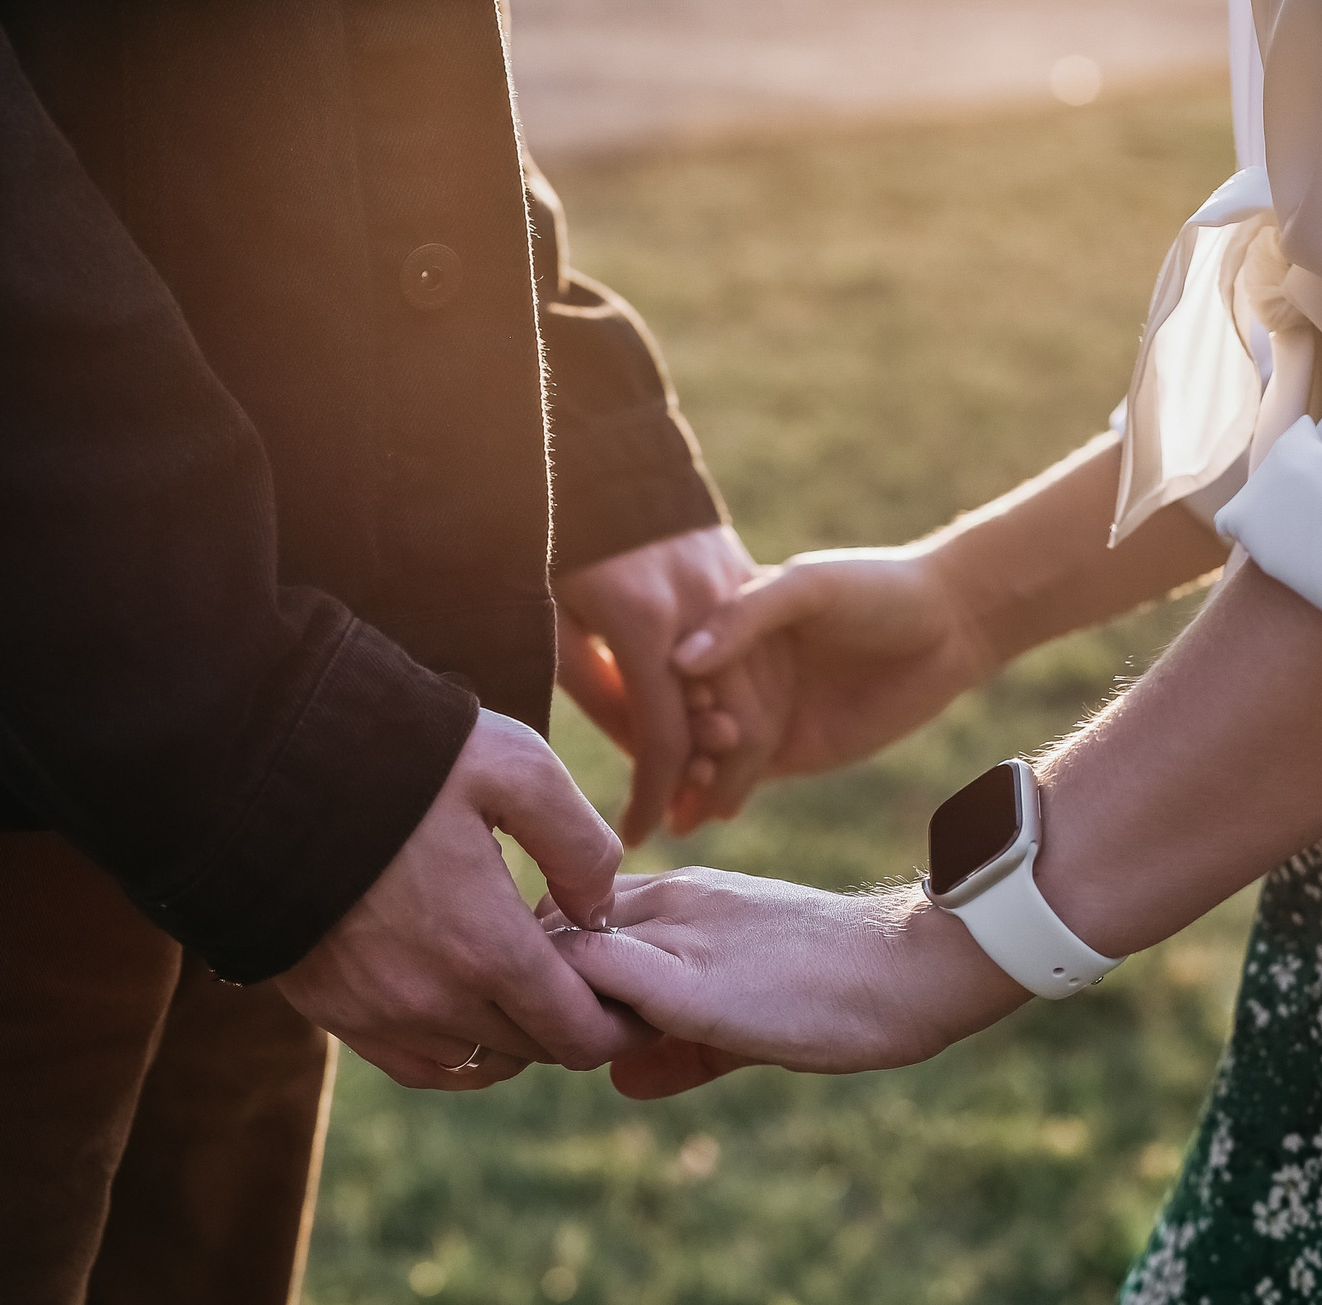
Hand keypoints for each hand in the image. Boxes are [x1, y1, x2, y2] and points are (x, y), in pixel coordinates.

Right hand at [276, 709, 653, 1090]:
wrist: (260, 766)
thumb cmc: (398, 756)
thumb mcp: (515, 767)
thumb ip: (580, 843)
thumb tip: (600, 910)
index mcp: (486, 948)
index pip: (579, 1034)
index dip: (620, 1023)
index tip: (636, 995)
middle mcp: (431, 1000)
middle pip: (533, 1049)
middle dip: (571, 1018)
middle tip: (585, 969)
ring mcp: (375, 1014)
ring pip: (477, 1060)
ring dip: (512, 1031)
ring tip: (523, 974)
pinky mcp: (331, 1010)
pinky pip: (416, 1064)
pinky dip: (455, 1049)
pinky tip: (469, 1009)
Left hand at [547, 868, 1025, 1098]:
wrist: (913, 971)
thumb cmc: (844, 991)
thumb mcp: (745, 1018)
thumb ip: (681, 1048)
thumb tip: (621, 1080)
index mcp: (682, 896)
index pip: (572, 915)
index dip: (545, 969)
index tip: (543, 1021)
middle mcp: (670, 900)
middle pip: (551, 928)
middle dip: (529, 988)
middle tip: (531, 1047)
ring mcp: (679, 934)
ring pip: (561, 948)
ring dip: (544, 1008)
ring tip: (555, 1058)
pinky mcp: (691, 982)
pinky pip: (597, 976)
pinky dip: (571, 1017)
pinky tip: (585, 1059)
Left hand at [554, 525, 789, 842]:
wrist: (605, 452)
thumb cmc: (560, 541)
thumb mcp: (555, 618)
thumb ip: (596, 688)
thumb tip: (634, 752)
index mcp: (643, 622)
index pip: (664, 737)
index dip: (652, 796)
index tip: (637, 835)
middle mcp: (701, 605)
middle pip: (725, 724)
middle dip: (707, 785)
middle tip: (682, 822)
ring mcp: (732, 582)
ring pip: (760, 689)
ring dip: (741, 748)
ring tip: (708, 790)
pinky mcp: (747, 568)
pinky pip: (766, 650)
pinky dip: (755, 696)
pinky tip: (730, 729)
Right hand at [667, 546, 993, 804]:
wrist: (948, 627)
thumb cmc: (877, 588)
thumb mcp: (809, 588)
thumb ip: (746, 617)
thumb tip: (682, 663)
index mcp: (727, 621)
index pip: (673, 662)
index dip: (660, 690)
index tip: (650, 712)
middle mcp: (735, 669)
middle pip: (682, 714)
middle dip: (669, 746)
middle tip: (664, 773)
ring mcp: (758, 711)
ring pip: (706, 754)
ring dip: (687, 781)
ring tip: (674, 807)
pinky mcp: (786, 750)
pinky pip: (740, 780)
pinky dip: (715, 798)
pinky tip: (693, 817)